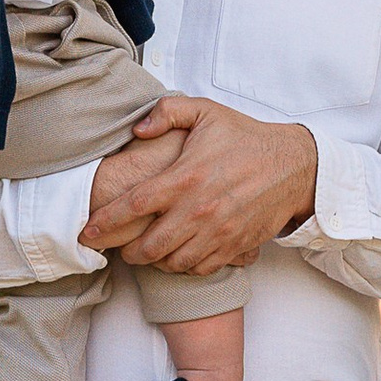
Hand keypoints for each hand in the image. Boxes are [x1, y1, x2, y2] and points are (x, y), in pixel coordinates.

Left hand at [80, 95, 318, 274]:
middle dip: (127, 252)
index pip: (134, 205)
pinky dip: (184, 267)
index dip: (105, 223)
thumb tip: (136, 130)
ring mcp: (218, 231)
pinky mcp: (234, 245)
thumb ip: (167, 113)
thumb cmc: (246, 138)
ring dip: (155, 262)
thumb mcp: (206, 112)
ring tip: (148, 252)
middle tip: (120, 248)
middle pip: (149, 245)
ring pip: (173, 262)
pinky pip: (200, 268)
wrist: (294, 165)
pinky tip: (178, 255)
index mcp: (186, 176)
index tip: (86, 232)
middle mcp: (199, 209)